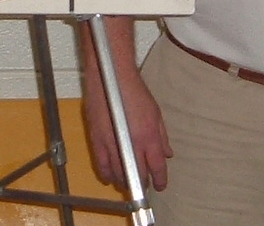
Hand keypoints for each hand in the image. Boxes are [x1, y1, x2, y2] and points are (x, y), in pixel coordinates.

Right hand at [81, 69, 171, 191]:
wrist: (112, 76)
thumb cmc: (135, 92)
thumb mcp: (156, 113)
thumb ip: (162, 137)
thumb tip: (167, 154)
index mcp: (149, 136)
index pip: (157, 167)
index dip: (159, 180)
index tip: (160, 186)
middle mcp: (131, 143)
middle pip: (137, 174)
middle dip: (142, 184)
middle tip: (144, 186)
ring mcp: (112, 143)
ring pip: (118, 173)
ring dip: (124, 181)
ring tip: (128, 183)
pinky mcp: (96, 139)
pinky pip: (101, 164)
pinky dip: (106, 174)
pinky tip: (110, 177)